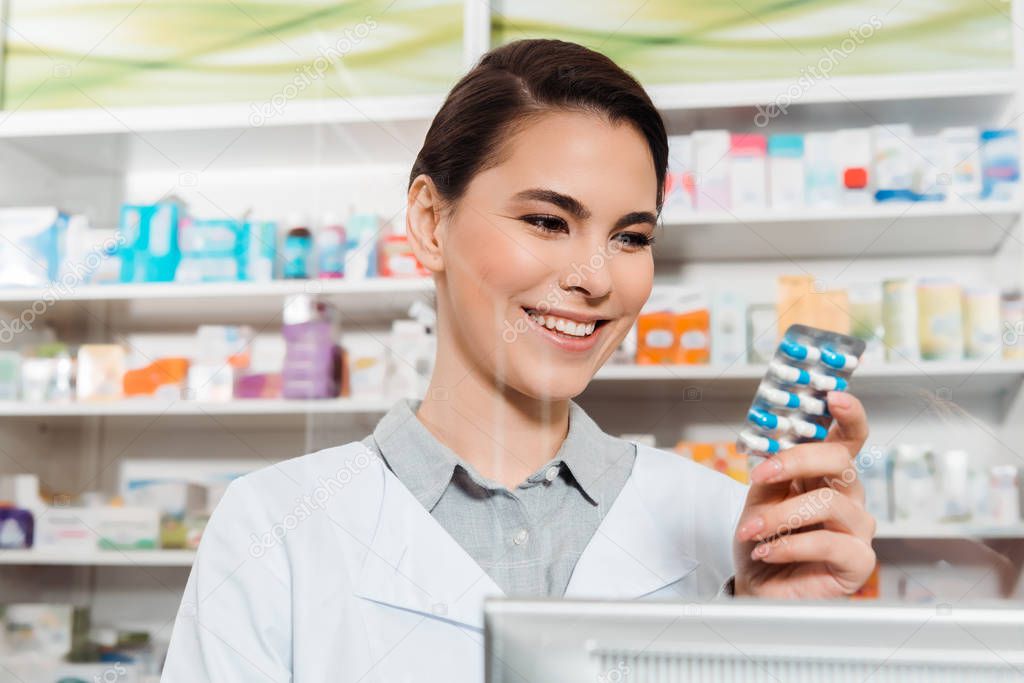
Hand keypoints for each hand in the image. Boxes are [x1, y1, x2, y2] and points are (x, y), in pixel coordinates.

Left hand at [733, 391, 875, 598]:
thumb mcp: (758, 498)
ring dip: (778, 515)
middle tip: (760, 473)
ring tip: (750, 531)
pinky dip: (789, 545)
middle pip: (840, 461)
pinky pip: (830, 543)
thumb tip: (772, 445)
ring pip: (828, 503)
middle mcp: (849, 497)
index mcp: (827, 475)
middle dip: (796, 460)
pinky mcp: (859, 562)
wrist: (757, 588)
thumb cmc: (763, 540)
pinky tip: (766, 551)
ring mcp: (858, 529)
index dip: (848, 414)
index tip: (833, 395)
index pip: (848, 438)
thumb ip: (771, 471)